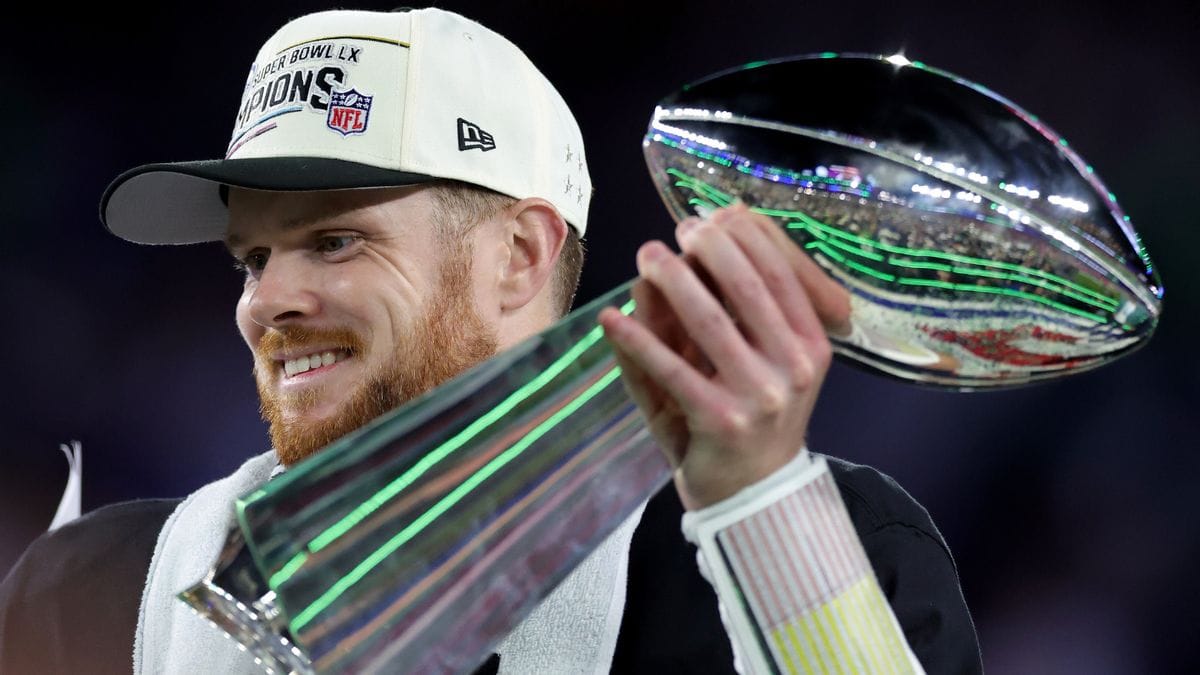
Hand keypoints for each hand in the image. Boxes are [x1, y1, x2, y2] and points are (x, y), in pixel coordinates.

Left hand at [598, 203, 850, 509]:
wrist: (754, 493)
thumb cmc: (752, 416)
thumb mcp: (754, 360)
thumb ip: (725, 310)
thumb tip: (681, 254)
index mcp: (811, 343)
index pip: (781, 272)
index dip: (743, 237)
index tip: (709, 217)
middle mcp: (795, 365)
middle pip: (747, 286)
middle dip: (707, 248)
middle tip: (673, 232)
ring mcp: (760, 394)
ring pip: (709, 321)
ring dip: (671, 281)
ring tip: (644, 258)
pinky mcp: (719, 420)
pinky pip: (671, 369)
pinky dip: (636, 340)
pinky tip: (611, 319)